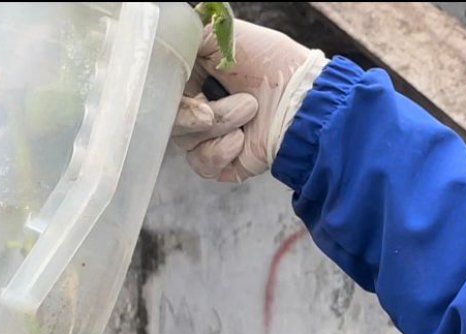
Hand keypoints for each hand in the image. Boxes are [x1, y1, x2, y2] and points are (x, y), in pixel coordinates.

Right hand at [172, 20, 327, 181]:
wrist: (305, 99)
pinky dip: (221, 152)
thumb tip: (160, 45)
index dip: (162, 91)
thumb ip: (184, 39)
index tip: (175, 88)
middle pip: (166, 118)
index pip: (160, 88)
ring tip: (250, 110)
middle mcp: (200, 106)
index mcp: (196, 76)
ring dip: (218, 124)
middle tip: (208, 111)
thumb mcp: (221, 37)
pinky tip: (242, 140)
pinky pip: (202, 165)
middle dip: (190, 114)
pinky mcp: (225, 162)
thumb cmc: (272, 63)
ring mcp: (212, 136)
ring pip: (183, 141)